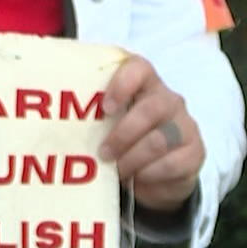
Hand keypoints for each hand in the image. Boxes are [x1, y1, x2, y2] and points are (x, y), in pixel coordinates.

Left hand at [100, 54, 203, 211]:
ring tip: (116, 169)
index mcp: (144, 82)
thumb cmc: (120, 134)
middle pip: (151, 109)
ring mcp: (185, 125)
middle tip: (102, 152)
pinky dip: (149, 174)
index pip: (139, 68)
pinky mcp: (196, 152)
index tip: (105, 107)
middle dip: (122, 134)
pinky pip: (172, 164)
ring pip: (159, 140)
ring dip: (132, 158)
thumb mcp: (105, 119)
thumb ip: (88, 109)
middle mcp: (168, 99)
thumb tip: (51, 109)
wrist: (156, 170)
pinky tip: (137, 179)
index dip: (122, 84)